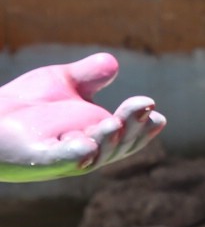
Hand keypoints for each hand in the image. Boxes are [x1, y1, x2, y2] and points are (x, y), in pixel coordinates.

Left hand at [0, 54, 164, 182]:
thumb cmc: (25, 105)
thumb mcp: (62, 82)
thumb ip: (89, 74)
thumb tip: (112, 65)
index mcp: (95, 134)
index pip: (127, 135)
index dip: (144, 127)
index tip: (157, 113)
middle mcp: (83, 151)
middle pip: (117, 146)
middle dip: (134, 128)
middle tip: (146, 106)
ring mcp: (60, 158)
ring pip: (93, 156)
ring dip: (108, 142)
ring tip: (116, 122)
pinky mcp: (36, 160)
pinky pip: (58, 161)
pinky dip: (73, 156)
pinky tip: (86, 148)